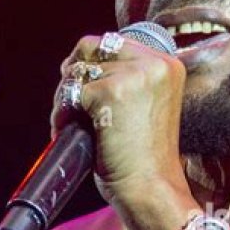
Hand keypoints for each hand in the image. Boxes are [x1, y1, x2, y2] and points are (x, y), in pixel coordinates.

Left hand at [51, 33, 190, 200]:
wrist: (151, 188)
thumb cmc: (144, 157)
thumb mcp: (145, 106)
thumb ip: (126, 79)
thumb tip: (77, 61)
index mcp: (167, 64)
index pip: (112, 41)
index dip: (90, 62)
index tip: (84, 88)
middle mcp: (154, 63)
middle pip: (89, 47)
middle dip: (74, 75)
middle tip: (74, 106)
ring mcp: (133, 76)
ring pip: (76, 71)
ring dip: (65, 98)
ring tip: (75, 125)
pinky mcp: (110, 92)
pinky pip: (70, 94)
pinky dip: (62, 116)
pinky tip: (75, 134)